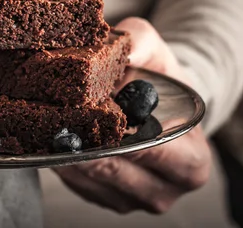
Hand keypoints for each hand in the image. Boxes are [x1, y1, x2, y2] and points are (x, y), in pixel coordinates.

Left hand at [53, 17, 210, 213]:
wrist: (149, 100)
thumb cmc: (156, 77)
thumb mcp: (154, 50)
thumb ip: (140, 43)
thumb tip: (123, 54)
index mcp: (193, 159)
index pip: (152, 151)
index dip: (120, 131)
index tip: (91, 111)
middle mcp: (166, 187)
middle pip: (115, 170)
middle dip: (86, 145)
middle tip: (58, 120)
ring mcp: (132, 198)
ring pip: (90, 181)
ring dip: (67, 154)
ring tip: (49, 127)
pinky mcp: (104, 197)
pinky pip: (77, 185)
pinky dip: (61, 162)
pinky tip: (50, 139)